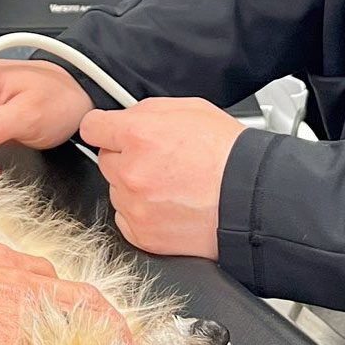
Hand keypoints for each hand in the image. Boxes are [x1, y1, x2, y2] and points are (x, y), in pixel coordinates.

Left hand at [0, 239, 130, 344]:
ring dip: (87, 307)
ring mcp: (12, 270)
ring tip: (91, 328)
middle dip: (115, 333)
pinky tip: (41, 299)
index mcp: (13, 337)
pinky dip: (53, 284)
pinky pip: (40, 267)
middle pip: (92, 310)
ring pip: (69, 285)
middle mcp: (22, 298)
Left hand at [82, 99, 246, 259]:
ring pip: (117, 189)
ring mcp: (134, 205)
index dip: (104, 127)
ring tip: (170, 185)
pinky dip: (141, 213)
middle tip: (159, 161)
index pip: (92, 126)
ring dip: (134, 187)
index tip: (109, 132)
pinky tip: (168, 205)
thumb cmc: (228, 154)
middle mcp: (130, 171)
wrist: (252, 199)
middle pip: (106, 160)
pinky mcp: (142, 234)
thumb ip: (147, 111)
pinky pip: (126, 218)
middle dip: (126, 158)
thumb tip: (126, 117)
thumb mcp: (189, 109)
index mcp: (137, 135)